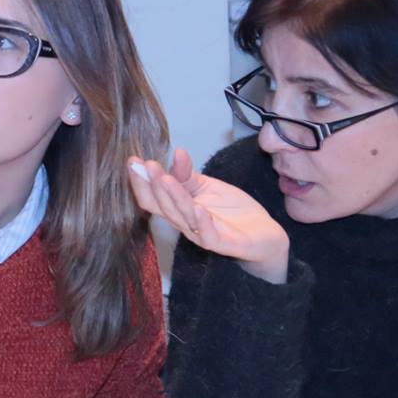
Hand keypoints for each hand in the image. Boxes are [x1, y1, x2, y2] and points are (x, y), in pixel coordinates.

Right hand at [127, 148, 289, 283]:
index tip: (133, 161)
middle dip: (154, 185)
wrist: (264, 236)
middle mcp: (186, 224)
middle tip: (147, 165)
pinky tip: (198, 208)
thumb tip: (176, 153)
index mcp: (179, 210)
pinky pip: (209, 236)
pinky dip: (202, 222)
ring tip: (166, 179)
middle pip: (164, 206)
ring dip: (174, 198)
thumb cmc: (232, 213)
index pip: (153, 199)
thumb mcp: (207, 188)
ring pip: (183, 217)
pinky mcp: (224, 244)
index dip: (142, 182)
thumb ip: (188, 175)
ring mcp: (203, 235)